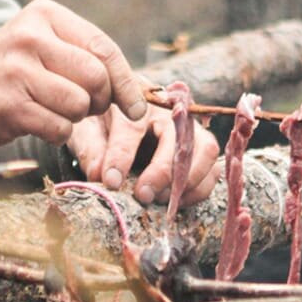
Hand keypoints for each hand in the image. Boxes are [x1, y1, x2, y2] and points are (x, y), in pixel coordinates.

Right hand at [0, 0, 148, 154]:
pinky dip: (56, 133)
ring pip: (80, 105)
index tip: (136, 108)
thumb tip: (141, 91)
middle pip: (97, 78)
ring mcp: (17, 71)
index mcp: (44, 15)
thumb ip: (86, 57)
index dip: (127, 82)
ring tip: (52, 109)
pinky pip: (60, 129)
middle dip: (100, 102)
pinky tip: (36, 122)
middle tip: (83, 107)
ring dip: (74, 118)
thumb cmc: (10, 73)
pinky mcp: (9, 106)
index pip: (103, 48)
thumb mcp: (43, 46)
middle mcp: (30, 37)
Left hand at [67, 106, 218, 206]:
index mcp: (135, 99)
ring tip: (159, 200)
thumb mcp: (87, 128)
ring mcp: (192, 127)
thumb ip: (92, 148)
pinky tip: (175, 201)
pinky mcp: (202, 147)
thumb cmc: (103, 119)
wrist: (120, 110)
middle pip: (179, 137)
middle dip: (162, 171)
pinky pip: (213, 169)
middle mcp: (170, 110)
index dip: (121, 156)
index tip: (111, 182)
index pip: (132, 127)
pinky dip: (198, 189)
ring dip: (186, 181)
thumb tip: (100, 175)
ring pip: (205, 150)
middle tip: (142, 195)